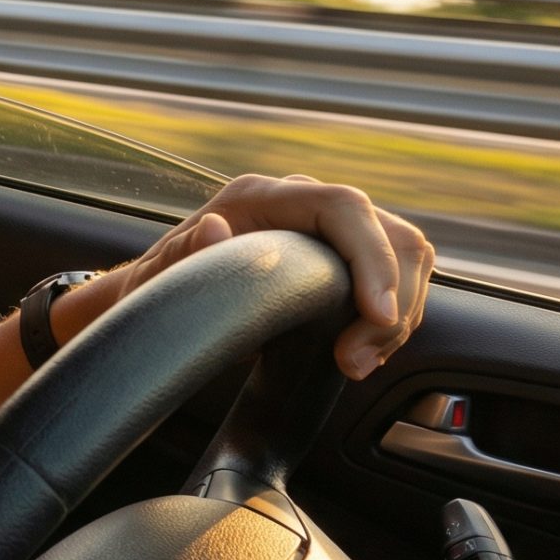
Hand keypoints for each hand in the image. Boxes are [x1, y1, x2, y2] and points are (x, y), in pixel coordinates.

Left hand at [49, 174, 433, 378]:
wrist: (157, 300)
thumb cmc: (157, 290)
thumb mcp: (158, 280)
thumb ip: (182, 256)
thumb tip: (213, 230)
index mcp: (259, 198)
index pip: (342, 206)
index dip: (372, 257)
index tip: (376, 314)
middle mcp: (300, 202)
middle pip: (388, 232)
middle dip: (391, 301)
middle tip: (356, 361)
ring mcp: (325, 228)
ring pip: (402, 255)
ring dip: (396, 315)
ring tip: (356, 362)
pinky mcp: (340, 258)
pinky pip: (392, 277)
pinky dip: (390, 318)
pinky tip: (361, 351)